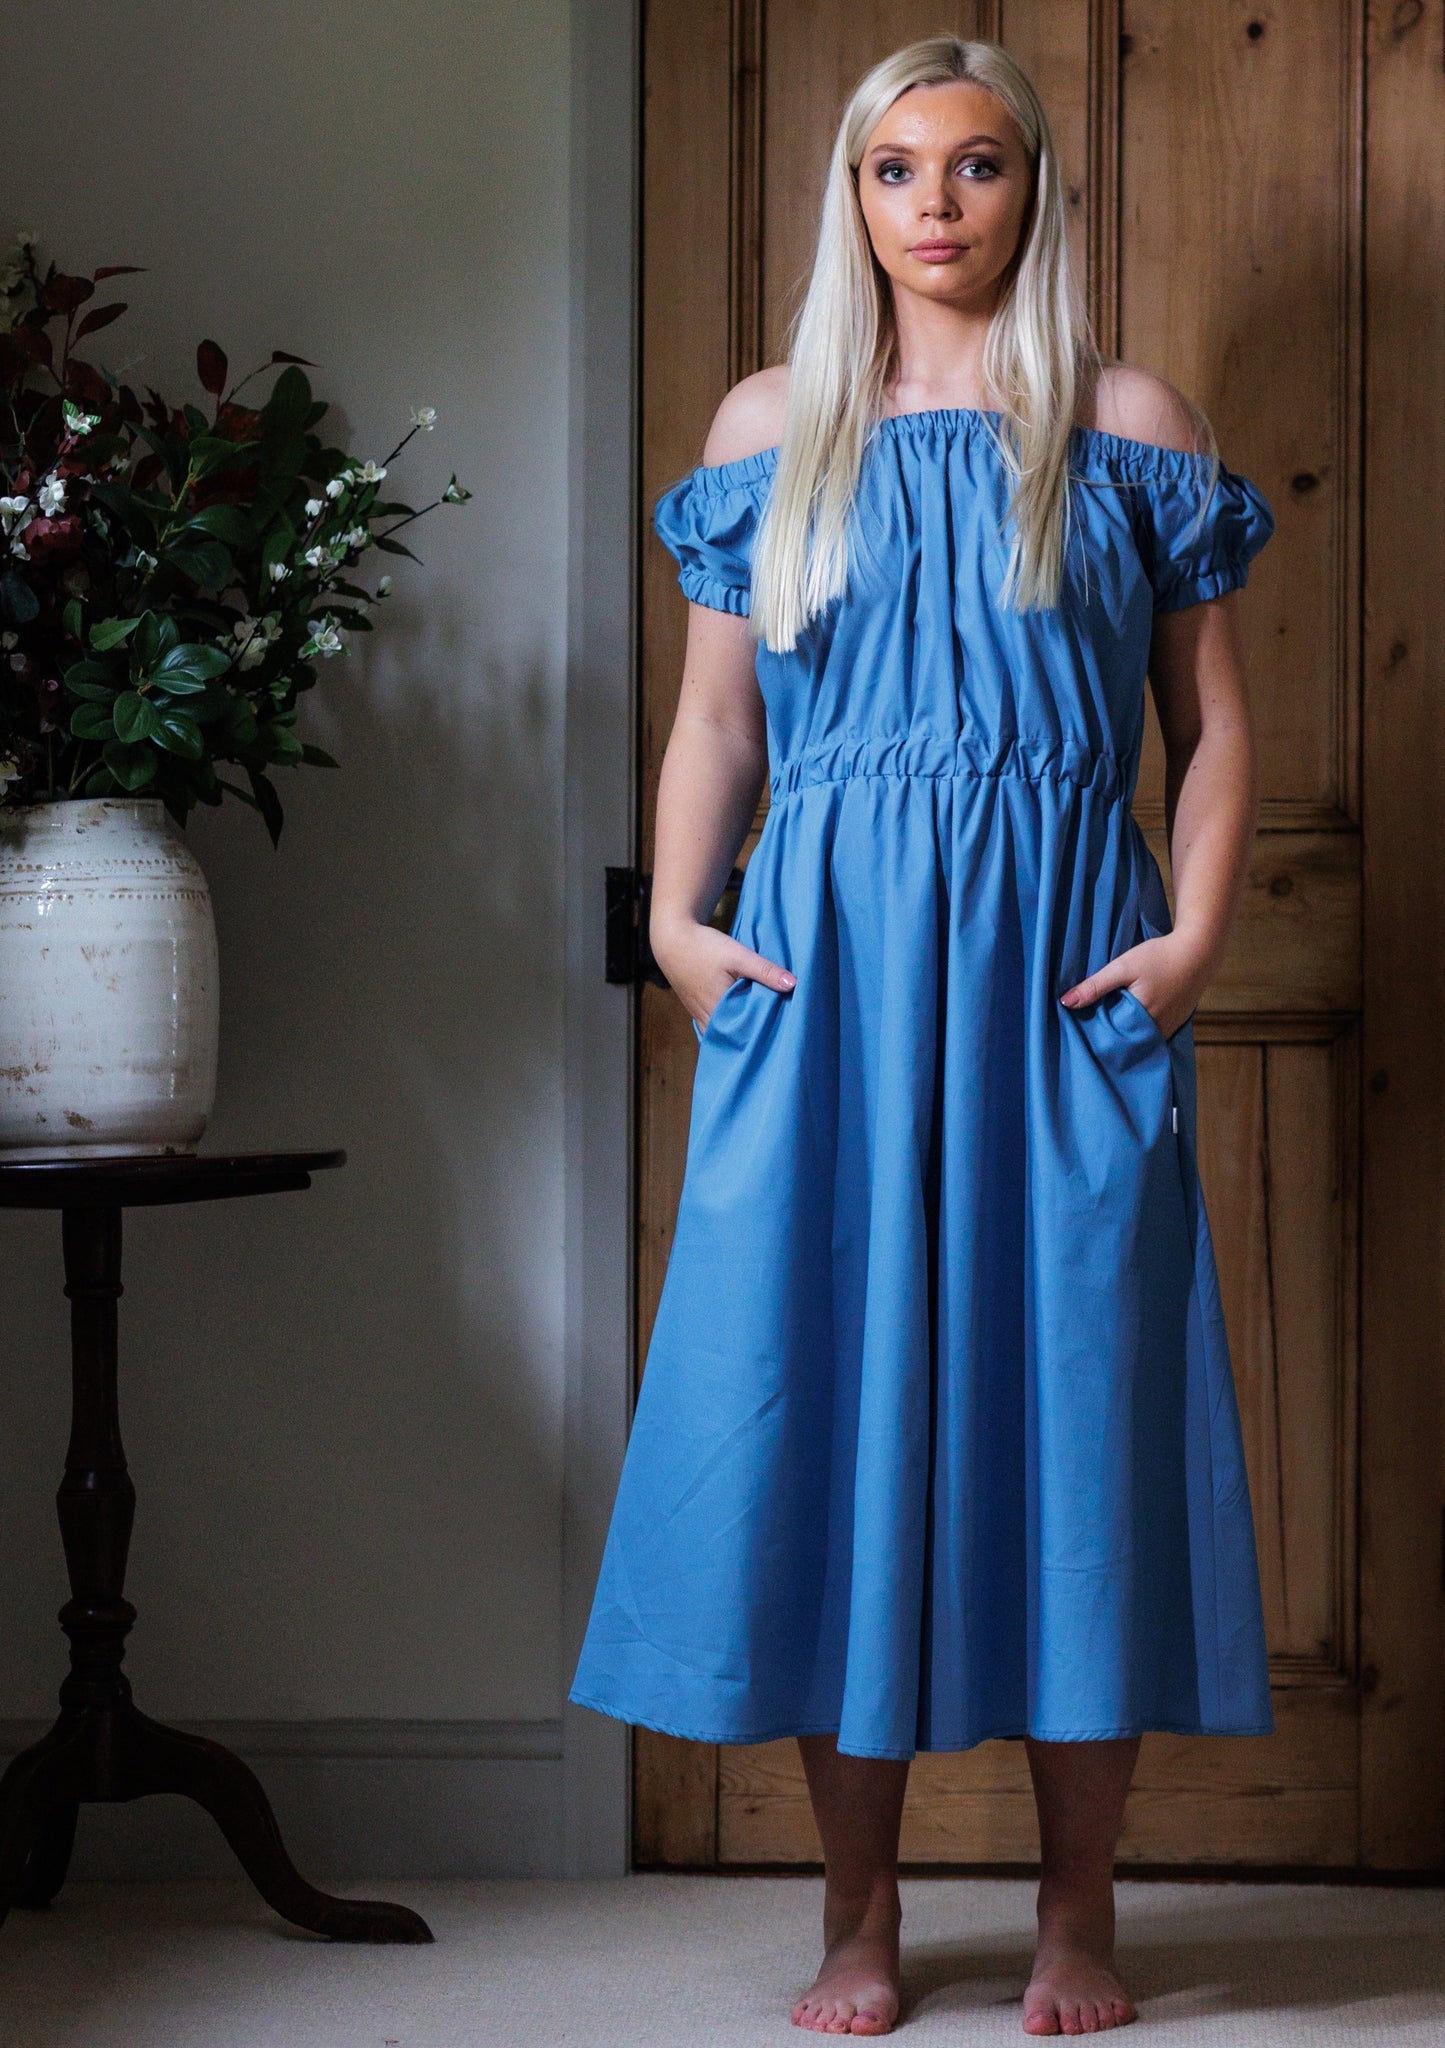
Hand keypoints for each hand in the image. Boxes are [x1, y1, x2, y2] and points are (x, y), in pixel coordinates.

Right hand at [650, 914, 795, 1032]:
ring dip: (742, 1031)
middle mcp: (708, 1020)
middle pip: (736, 1037)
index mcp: (718, 1011)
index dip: (764, 1036)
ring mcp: (700, 1017)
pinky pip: (717, 1026)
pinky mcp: (697, 1011)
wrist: (672, 940)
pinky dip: (730, 1025)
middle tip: (780, 1035)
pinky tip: (744, 1020)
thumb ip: (765, 970)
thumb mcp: (738, 955)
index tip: (784, 1035)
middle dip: (755, 1037)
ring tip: (765, 1030)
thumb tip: (794, 984)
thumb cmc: (704, 947)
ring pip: (725, 1033)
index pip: (745, 1035)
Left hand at [1060, 931, 1211, 1040]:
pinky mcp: (1177, 1022)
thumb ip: (1095, 986)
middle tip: (1091, 1030)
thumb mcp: (1123, 967)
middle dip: (1110, 1039)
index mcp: (1142, 1020)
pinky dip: (1142, 1030)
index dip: (1096, 1037)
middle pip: (1127, 1043)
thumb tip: (1066, 1002)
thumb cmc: (1161, 956)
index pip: (1112, 1040)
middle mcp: (1158, 1030)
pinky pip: (1154, 1034)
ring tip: (1109, 1026)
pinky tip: (1132, 1020)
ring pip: (1141, 1040)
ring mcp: (1170, 1028)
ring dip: (1127, 1035)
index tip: (1081, 1031)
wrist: (1200, 949)